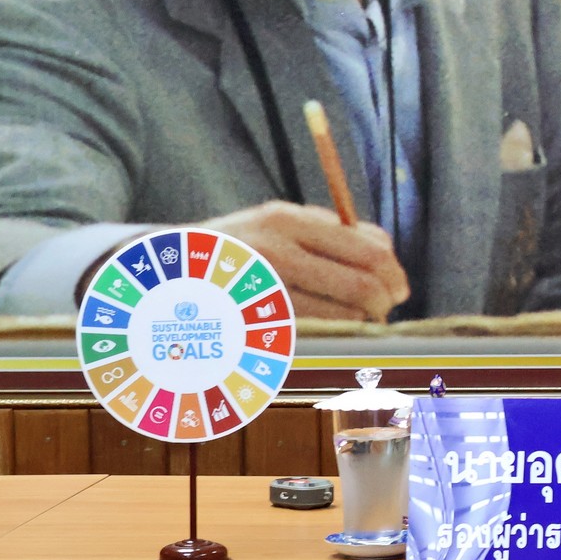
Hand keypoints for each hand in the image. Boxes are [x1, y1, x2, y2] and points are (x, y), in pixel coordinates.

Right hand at [208, 201, 409, 321]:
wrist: (161, 277)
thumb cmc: (235, 250)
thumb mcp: (276, 224)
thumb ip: (330, 231)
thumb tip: (386, 250)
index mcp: (285, 221)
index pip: (367, 250)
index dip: (393, 275)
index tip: (399, 289)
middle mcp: (274, 252)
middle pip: (361, 287)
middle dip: (383, 305)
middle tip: (383, 312)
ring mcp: (260, 291)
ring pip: (341, 319)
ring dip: (359, 325)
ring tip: (355, 323)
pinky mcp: (250, 326)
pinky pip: (313, 339)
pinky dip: (330, 338)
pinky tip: (327, 333)